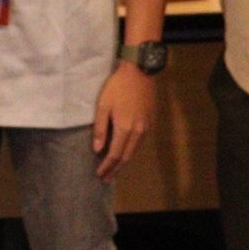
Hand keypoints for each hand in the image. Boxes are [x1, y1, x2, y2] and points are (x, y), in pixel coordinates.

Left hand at [94, 61, 156, 177]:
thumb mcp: (103, 105)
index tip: (100, 174)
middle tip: (107, 178)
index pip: (115, 155)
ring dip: (124, 161)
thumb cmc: (117, 86)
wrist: (140, 71)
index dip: (107, 166)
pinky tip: (125, 151)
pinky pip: (140, 142)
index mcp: (125, 128)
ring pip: (134, 151)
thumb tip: (97, 149)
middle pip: (126, 157)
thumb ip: (100, 128)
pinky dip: (131, 151)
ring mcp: (146, 127)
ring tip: (115, 169)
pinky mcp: (151, 121)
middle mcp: (138, 132)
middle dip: (116, 169)